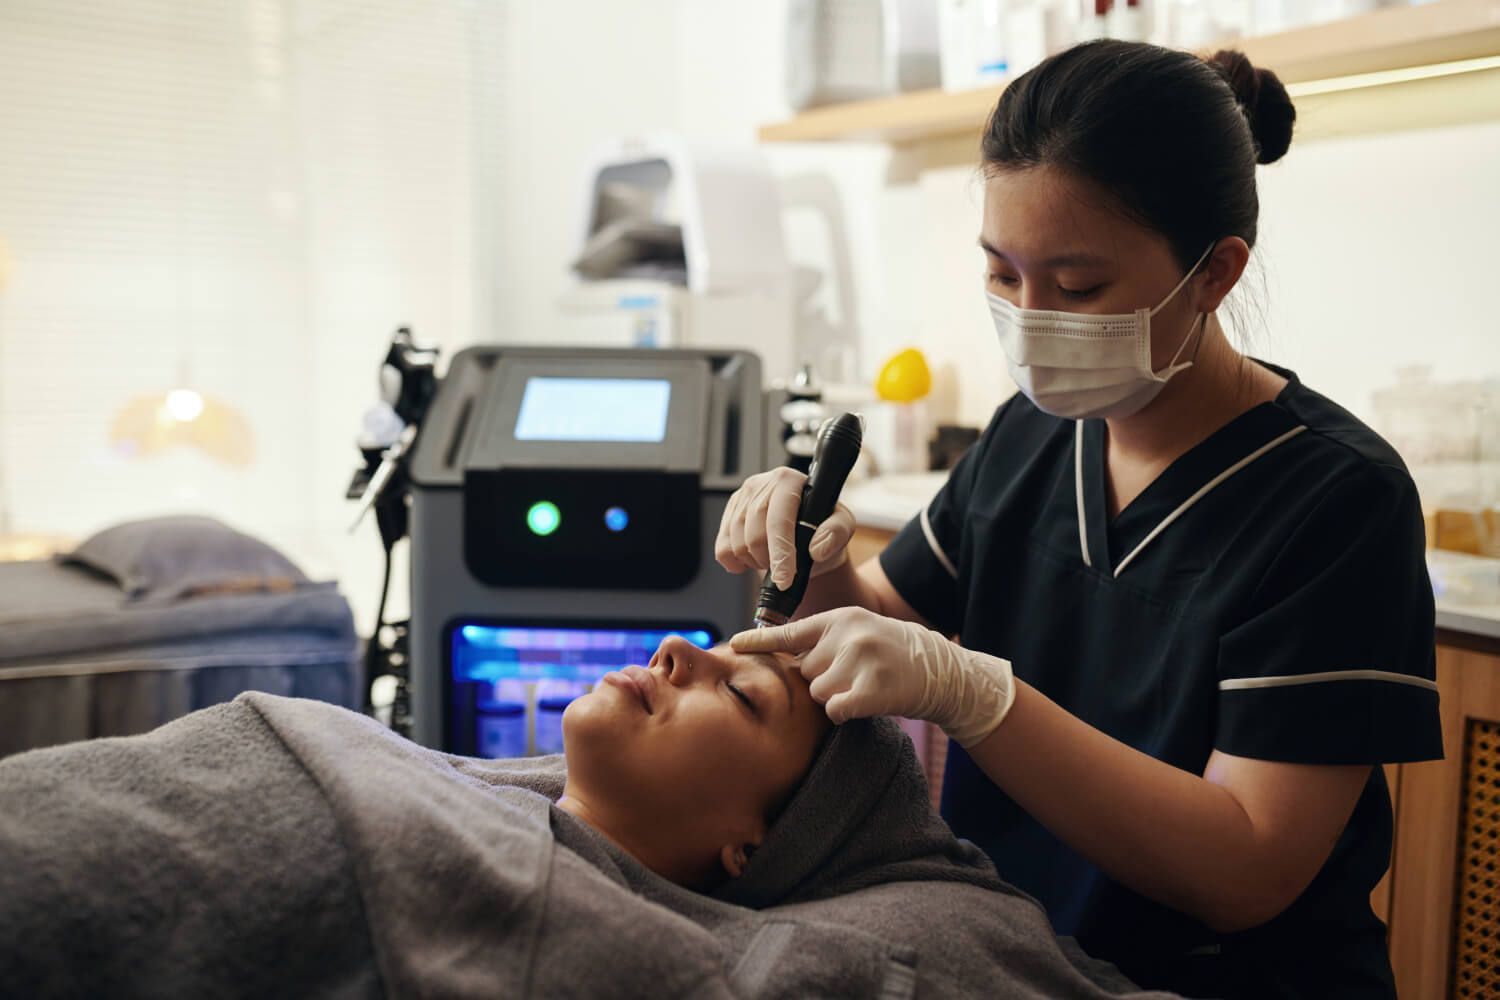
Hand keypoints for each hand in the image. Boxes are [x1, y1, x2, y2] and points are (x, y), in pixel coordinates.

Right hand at [714, 468, 855, 590]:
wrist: (805, 529)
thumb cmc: (822, 526)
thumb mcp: (842, 525)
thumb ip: (836, 533)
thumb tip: (817, 548)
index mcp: (788, 481)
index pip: (778, 521)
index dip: (781, 554)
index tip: (785, 580)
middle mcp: (761, 484)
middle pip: (754, 537)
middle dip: (770, 561)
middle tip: (786, 565)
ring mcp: (741, 497)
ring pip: (736, 545)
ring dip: (756, 562)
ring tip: (772, 557)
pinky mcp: (729, 513)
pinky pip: (722, 549)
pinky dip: (736, 563)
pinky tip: (753, 559)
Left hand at [730, 607, 1016, 746]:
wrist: (941, 671)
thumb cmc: (893, 655)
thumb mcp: (859, 633)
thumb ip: (824, 643)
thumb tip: (781, 661)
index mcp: (841, 619)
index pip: (790, 633)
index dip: (759, 642)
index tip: (733, 646)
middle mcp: (848, 634)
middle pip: (804, 673)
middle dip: (822, 682)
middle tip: (852, 677)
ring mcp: (861, 660)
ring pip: (817, 694)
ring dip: (834, 699)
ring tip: (862, 687)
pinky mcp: (873, 688)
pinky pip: (835, 711)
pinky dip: (844, 714)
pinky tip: (864, 704)